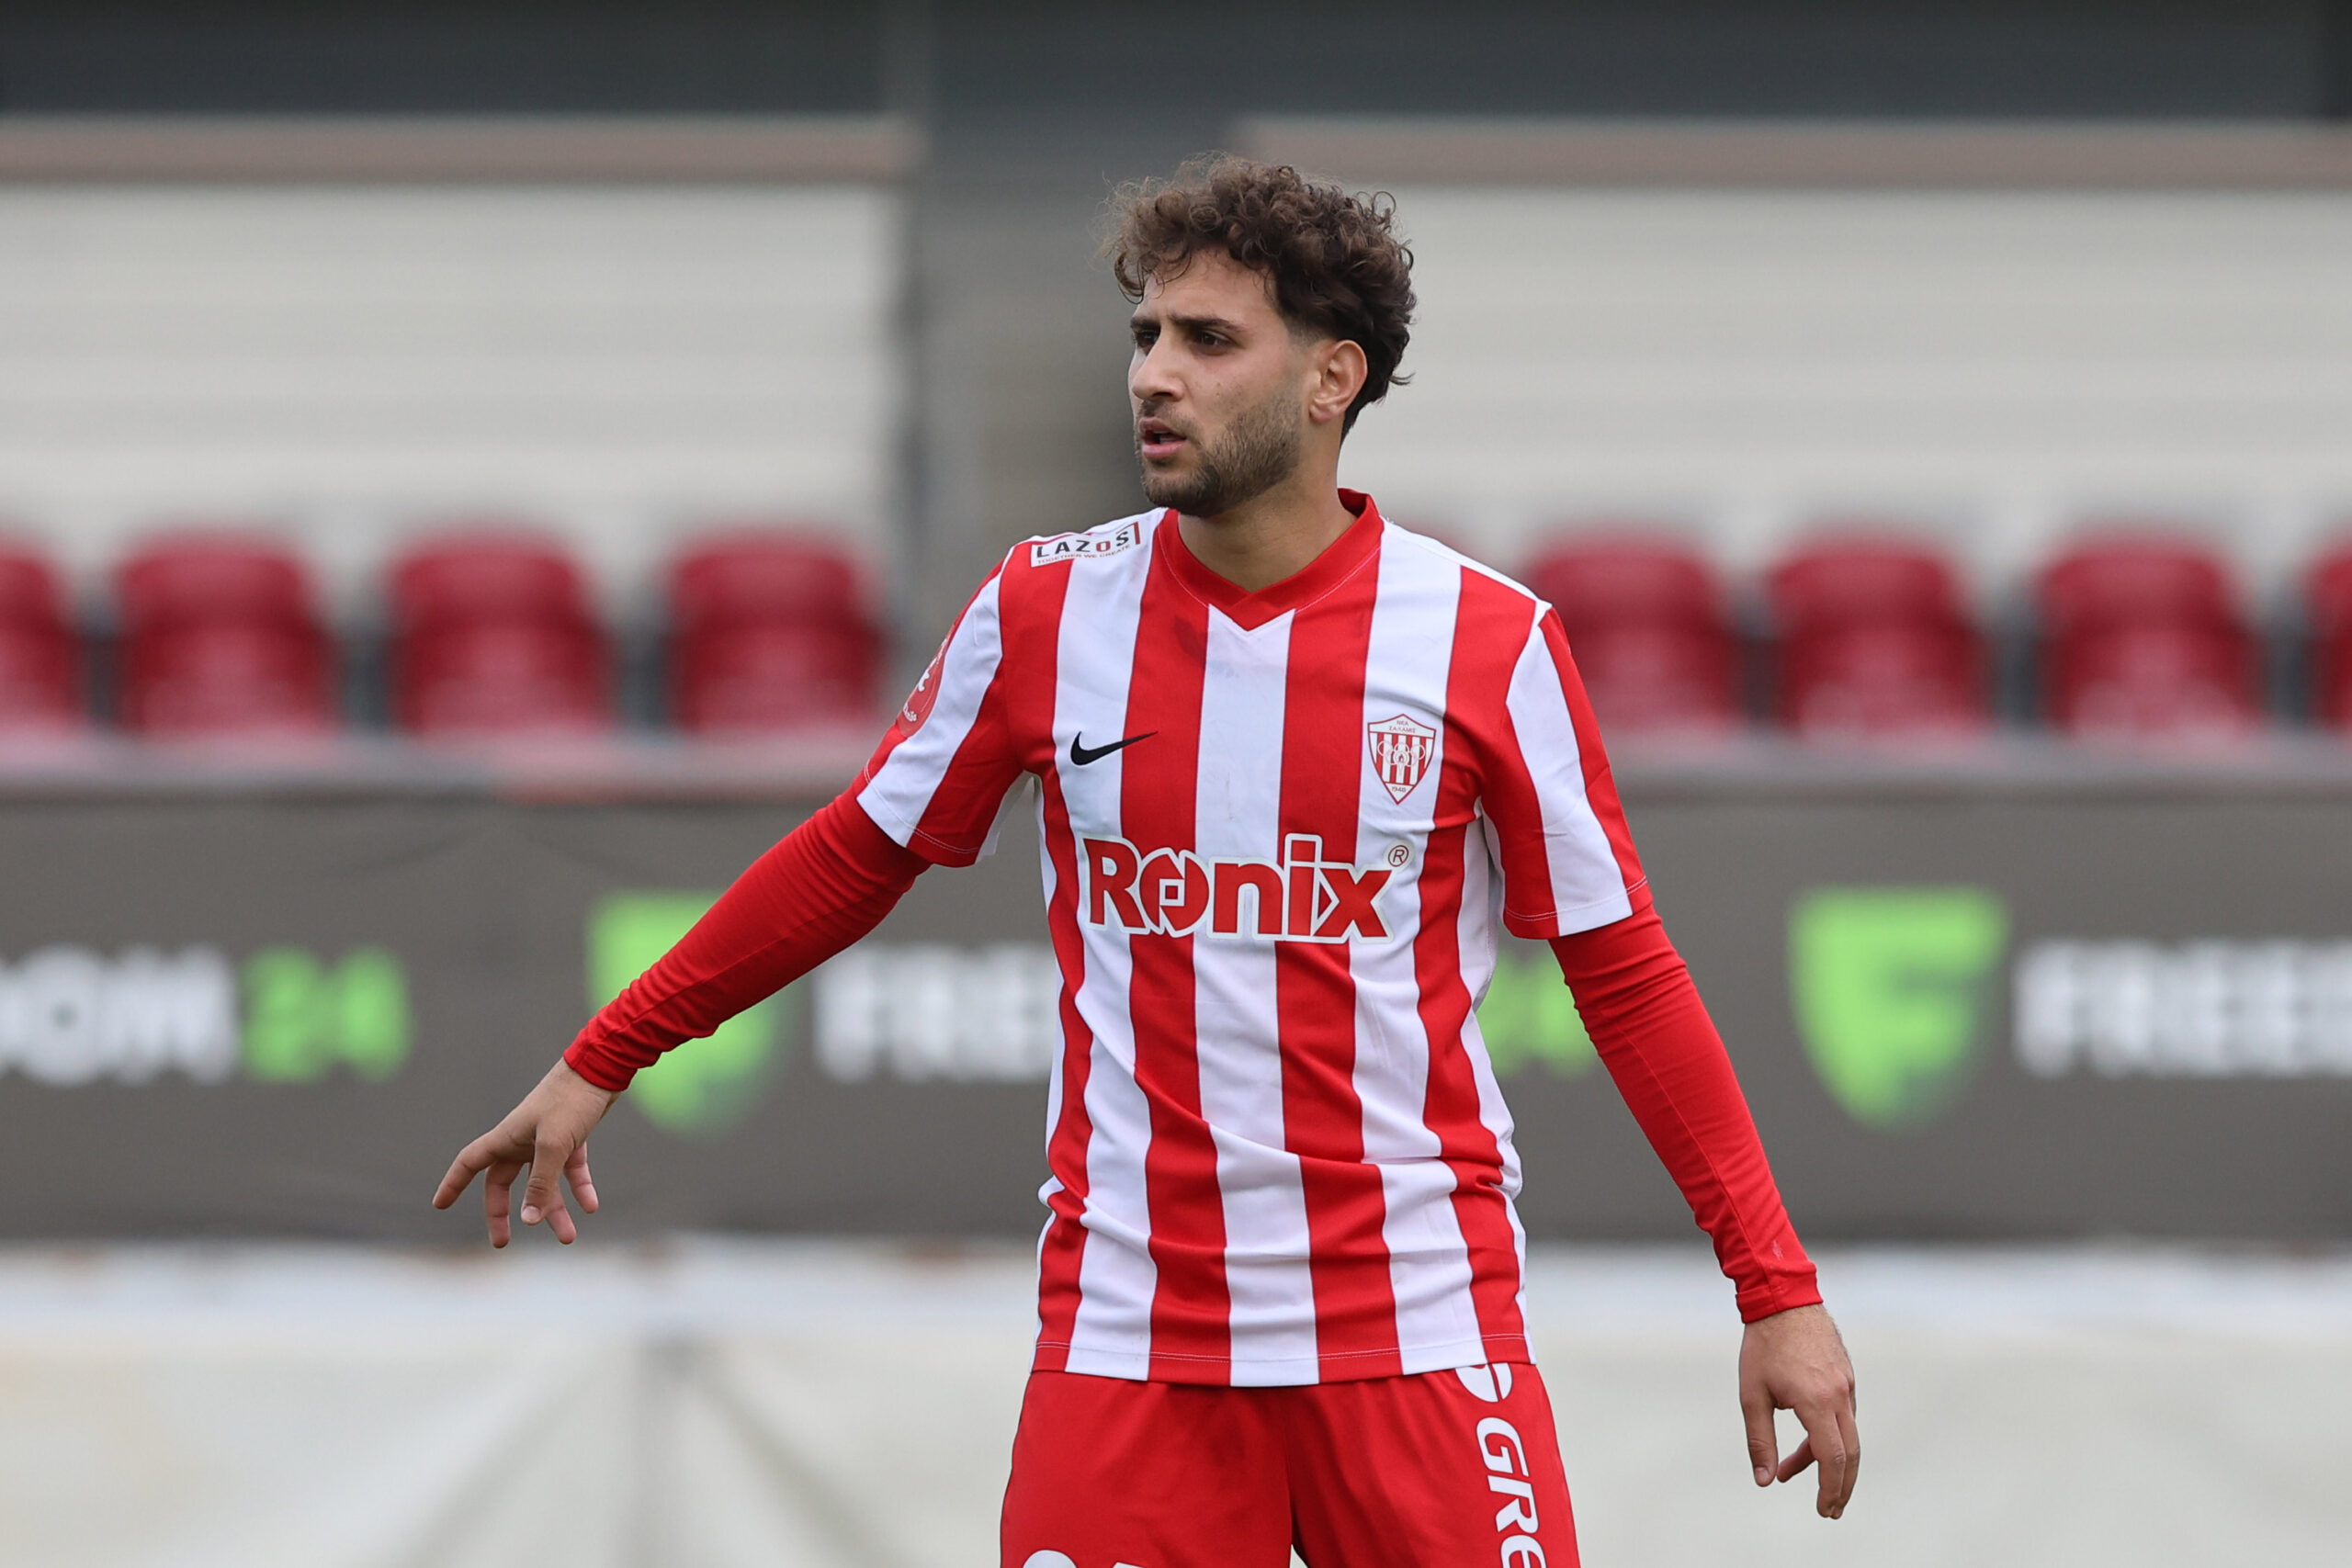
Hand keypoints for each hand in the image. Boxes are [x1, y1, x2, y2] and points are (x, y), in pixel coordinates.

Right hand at [432, 1060, 617, 1245]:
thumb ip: (541, 1184)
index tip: (440, 1205)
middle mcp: (522, 1140)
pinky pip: (571, 1170)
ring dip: (554, 1210)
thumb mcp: (553, 1146)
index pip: (469, 1163)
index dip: (453, 1183)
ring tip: (568, 1237)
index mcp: (507, 1138)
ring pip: (544, 1183)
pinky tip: (590, 1207)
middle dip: (504, 1213)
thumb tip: (529, 1221)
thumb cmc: (571, 1101)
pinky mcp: (573, 1138)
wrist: (603, 1069)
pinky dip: (579, 1189)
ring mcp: (547, 1140)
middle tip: (503, 1242)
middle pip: (505, 1183)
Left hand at [1739, 1302, 1858, 1518]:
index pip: (1832, 1458)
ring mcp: (1847, 1383)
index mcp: (1817, 1402)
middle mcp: (1839, 1395)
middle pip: (1850, 1454)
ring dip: (1825, 1458)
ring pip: (1846, 1434)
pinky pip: (1844, 1414)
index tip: (1823, 1509)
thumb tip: (1765, 1480)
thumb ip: (1760, 1440)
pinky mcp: (1846, 1374)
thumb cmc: (1763, 1345)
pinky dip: (1828, 1433)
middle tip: (1828, 1509)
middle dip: (1840, 1486)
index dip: (1830, 1489)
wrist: (1783, 1296)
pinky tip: (1805, 1437)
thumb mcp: (1752, 1395)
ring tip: (1792, 1469)